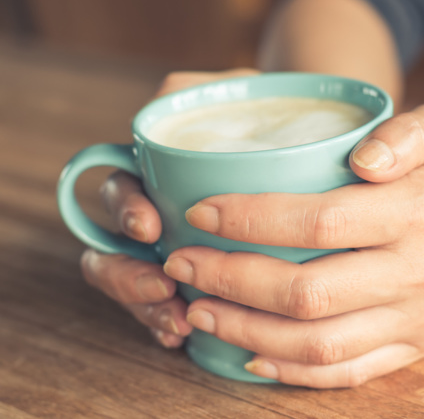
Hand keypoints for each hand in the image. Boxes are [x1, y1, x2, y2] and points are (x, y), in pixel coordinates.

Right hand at [80, 69, 259, 347]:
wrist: (313, 145)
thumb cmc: (268, 114)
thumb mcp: (231, 90)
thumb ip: (194, 90)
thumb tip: (168, 96)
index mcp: (151, 172)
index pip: (117, 191)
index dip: (124, 212)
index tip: (150, 226)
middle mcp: (153, 214)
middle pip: (110, 252)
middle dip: (125, 277)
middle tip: (162, 286)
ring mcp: (171, 252)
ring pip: (133, 289)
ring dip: (145, 308)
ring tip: (177, 321)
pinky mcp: (199, 284)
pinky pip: (167, 312)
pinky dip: (168, 324)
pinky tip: (184, 335)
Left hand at [163, 104, 423, 386]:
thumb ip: (405, 132)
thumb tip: (359, 156)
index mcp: (415, 213)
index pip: (318, 222)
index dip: (250, 220)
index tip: (199, 212)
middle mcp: (414, 274)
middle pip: (306, 292)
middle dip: (230, 281)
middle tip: (180, 263)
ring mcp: (415, 320)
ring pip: (318, 344)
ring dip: (247, 333)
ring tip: (198, 311)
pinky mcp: (415, 348)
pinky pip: (348, 375)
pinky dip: (292, 374)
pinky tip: (248, 357)